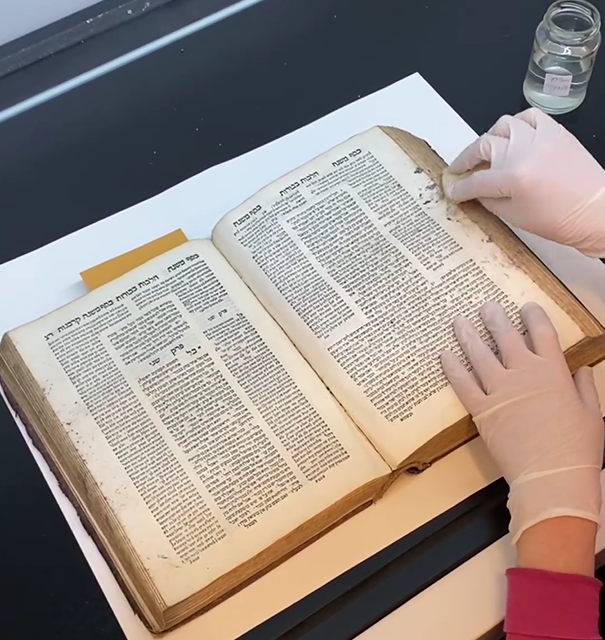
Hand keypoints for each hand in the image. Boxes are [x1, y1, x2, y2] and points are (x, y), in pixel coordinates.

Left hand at [441, 301, 602, 542]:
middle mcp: (524, 373)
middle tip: (485, 305)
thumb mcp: (591, 413)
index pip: (542, 332)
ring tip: (458, 321)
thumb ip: (584, 388)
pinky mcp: (481, 408)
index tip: (526, 307)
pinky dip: (451, 367)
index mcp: (553, 371)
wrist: (552, 476)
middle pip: (505, 335)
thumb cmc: (577, 447)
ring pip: (478, 353)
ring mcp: (499, 389)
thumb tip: (581, 370)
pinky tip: (444, 354)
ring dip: (467, 334)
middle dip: (494, 317)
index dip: (533, 316)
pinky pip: (462, 382)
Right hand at [442, 108, 604, 256]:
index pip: (475, 181)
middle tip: (461, 170)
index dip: (459, 188)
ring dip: (489, 138)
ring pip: (503, 125)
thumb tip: (473, 192)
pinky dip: (517, 124)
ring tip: (486, 151)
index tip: (452, 191)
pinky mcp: (555, 132)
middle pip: (483, 147)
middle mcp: (524, 152)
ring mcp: (540, 138)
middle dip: (466, 160)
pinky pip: (529, 117)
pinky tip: (513, 136)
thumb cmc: (560, 219)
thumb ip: (489, 200)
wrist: (594, 211)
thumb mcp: (514, 217)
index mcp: (513, 177)